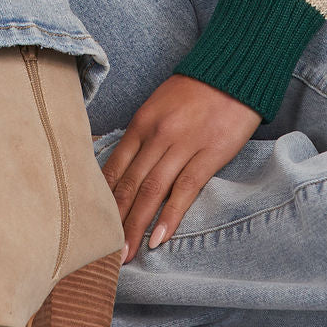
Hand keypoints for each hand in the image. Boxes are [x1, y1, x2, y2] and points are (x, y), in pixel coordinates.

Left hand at [101, 74, 262, 261]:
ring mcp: (183, 145)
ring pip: (152, 191)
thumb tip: (122, 165)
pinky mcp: (209, 154)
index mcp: (141, 122)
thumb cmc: (195, 91)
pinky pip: (185, 189)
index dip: (101, 199)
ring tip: (126, 255)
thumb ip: (141, 135)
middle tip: (102, 252)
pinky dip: (170, 216)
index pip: (113, 166)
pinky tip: (159, 238)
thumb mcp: (158, 105)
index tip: (93, 225)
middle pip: (129, 184)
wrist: (234, 72)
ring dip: (136, 226)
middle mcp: (157, 134)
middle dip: (114, 221)